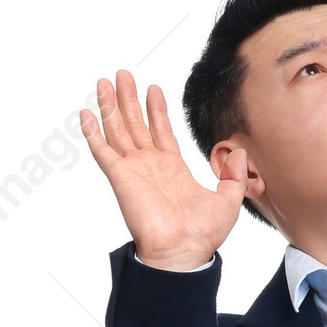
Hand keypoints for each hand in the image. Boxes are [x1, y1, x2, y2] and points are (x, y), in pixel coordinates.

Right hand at [80, 72, 250, 269]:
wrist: (182, 252)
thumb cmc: (203, 235)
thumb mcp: (229, 201)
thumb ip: (234, 176)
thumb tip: (239, 153)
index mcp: (172, 169)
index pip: (161, 132)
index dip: (156, 110)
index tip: (153, 89)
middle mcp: (149, 166)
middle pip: (135, 124)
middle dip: (129, 99)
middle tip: (123, 75)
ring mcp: (133, 170)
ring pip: (118, 130)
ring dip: (110, 106)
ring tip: (105, 82)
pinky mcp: (120, 177)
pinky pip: (102, 150)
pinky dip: (93, 132)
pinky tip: (86, 113)